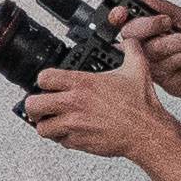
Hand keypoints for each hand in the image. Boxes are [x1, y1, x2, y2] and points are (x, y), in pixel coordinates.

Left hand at [20, 46, 174, 166]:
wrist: (147, 133)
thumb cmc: (141, 106)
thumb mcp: (137, 68)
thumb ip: (130, 48)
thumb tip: (130, 38)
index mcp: (82, 83)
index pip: (44, 78)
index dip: (43, 80)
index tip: (46, 83)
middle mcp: (74, 104)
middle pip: (33, 105)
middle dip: (34, 105)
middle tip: (40, 105)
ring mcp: (74, 125)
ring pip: (43, 128)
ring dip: (46, 124)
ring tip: (53, 121)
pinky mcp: (79, 142)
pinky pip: (60, 141)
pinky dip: (62, 138)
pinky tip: (71, 132)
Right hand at [122, 0, 180, 112]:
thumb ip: (167, 8)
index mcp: (145, 26)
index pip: (121, 19)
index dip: (116, 15)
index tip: (122, 12)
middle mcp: (141, 42)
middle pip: (130, 32)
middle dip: (151, 24)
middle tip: (167, 22)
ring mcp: (146, 59)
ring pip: (153, 47)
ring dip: (180, 41)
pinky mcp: (156, 75)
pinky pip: (167, 61)